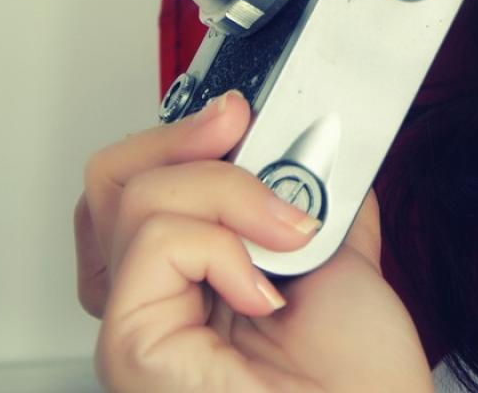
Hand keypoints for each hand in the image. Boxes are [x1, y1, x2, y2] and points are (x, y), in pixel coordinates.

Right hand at [76, 90, 431, 390]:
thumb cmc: (362, 377)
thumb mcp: (340, 253)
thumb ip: (311, 196)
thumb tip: (303, 137)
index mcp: (195, 279)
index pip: (142, 182)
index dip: (185, 135)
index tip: (243, 111)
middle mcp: (155, 300)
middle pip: (114, 179)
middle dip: (185, 137)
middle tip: (243, 132)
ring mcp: (137, 323)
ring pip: (135, 195)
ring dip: (228, 191)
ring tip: (288, 237)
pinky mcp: (130, 347)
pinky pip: (155, 241)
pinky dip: (220, 243)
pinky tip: (261, 288)